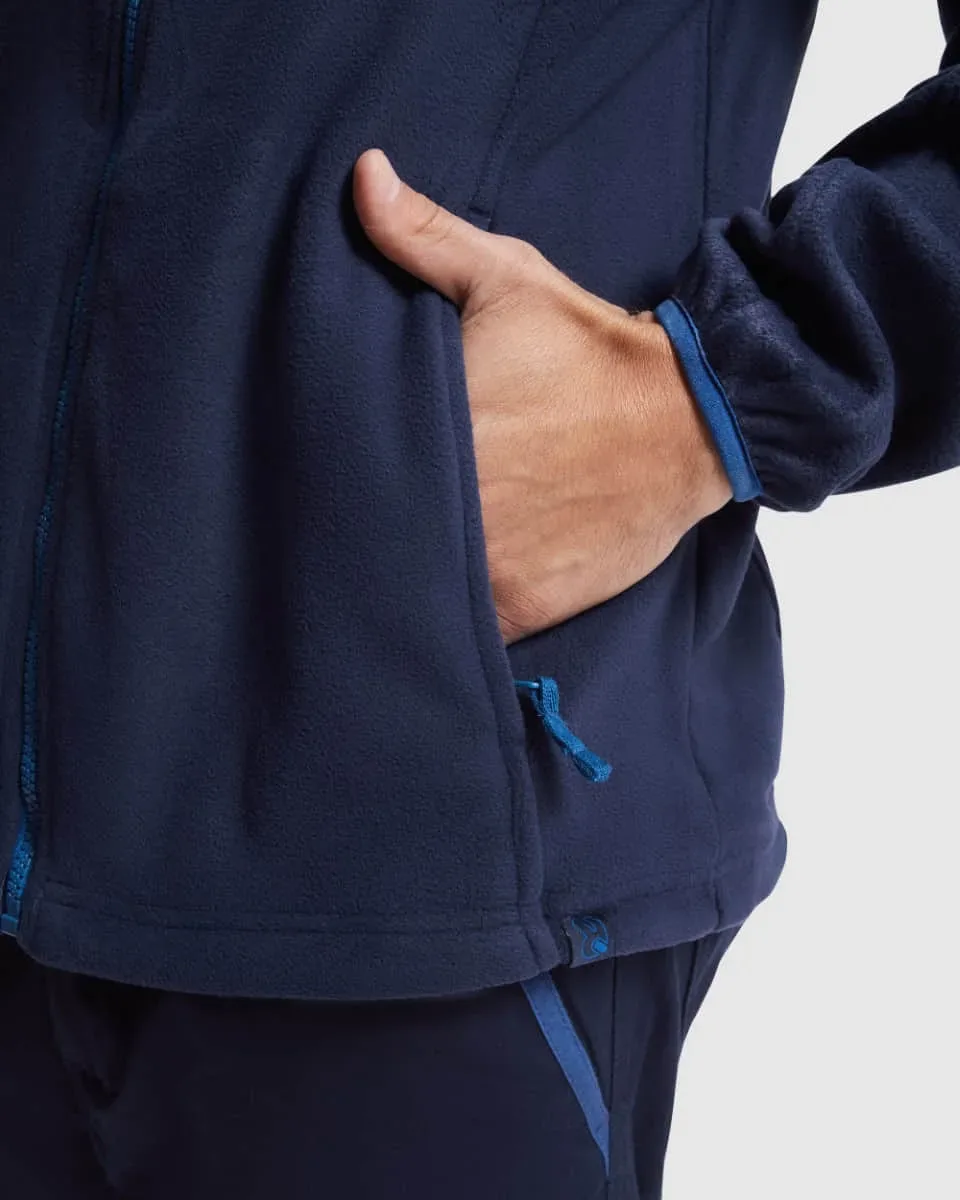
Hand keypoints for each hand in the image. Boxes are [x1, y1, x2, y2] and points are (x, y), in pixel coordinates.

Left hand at [353, 148, 733, 643]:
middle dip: (348, 534)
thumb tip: (362, 178)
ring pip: (407, 594)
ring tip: (373, 569)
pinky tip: (422, 613)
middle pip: (367, 538)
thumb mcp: (510, 282)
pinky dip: (439, 626)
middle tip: (327, 529)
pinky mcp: (522, 605)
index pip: (339, 469)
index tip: (301, 480)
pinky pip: (458, 633)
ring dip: (389, 587)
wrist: (692, 419)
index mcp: (435, 430)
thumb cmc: (594, 351)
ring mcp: (488, 566)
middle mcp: (456, 506)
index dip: (313, 480)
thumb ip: (427, 238)